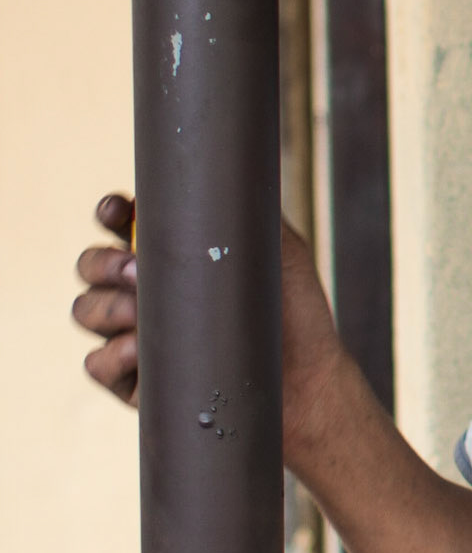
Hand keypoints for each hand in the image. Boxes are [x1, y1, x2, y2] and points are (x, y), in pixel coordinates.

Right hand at [72, 194, 348, 464]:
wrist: (305, 379)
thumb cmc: (294, 312)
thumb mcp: (280, 249)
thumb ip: (246, 210)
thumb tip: (223, 170)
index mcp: (169, 254)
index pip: (121, 223)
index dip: (111, 212)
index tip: (119, 211)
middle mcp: (142, 291)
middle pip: (90, 265)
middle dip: (102, 262)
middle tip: (134, 270)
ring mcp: (132, 335)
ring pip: (85, 310)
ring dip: (105, 307)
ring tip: (139, 312)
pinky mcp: (133, 382)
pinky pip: (97, 364)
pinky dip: (112, 356)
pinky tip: (138, 351)